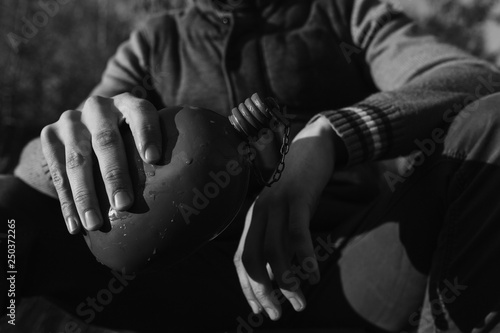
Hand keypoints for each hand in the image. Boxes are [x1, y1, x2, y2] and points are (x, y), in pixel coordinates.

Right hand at [40, 93, 161, 233]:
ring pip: (77, 160)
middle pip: (106, 140)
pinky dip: (67, 203)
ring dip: (86, 196)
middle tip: (124, 204)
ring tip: (96, 224)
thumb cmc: (129, 140)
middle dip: (114, 174)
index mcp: (128, 104)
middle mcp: (98, 108)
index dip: (147, 133)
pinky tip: (75, 226)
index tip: (155, 159)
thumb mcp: (142, 135)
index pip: (140, 112)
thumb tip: (198, 191)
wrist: (83, 127)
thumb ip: (161, 153)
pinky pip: (57, 174)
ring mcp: (71, 121)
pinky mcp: (49, 137)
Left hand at [233, 116, 338, 319]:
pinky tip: (314, 276)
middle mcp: (259, 213)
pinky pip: (298, 232)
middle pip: (252, 259)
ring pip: (274, 250)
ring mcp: (277, 204)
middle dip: (261, 292)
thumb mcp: (286, 217)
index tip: (258, 311)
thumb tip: (280, 276)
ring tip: (300, 304)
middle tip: (276, 315)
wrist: (312, 150)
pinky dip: (305, 257)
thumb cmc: (300, 189)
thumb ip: (280, 241)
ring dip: (286, 282)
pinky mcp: (297, 197)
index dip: (247, 288)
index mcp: (254, 219)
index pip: (242, 259)